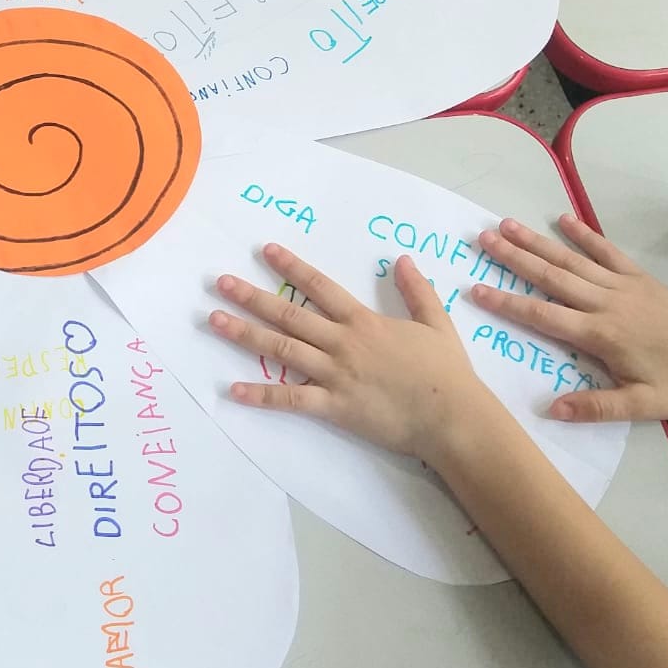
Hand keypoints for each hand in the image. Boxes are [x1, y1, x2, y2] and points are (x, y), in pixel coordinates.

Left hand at [209, 244, 496, 464]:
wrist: (453, 417)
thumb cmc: (447, 373)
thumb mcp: (437, 323)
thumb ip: (417, 291)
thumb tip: (403, 259)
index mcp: (365, 322)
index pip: (321, 287)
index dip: (292, 267)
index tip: (266, 250)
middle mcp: (343, 343)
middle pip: (289, 315)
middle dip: (252, 297)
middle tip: (220, 282)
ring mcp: (336, 374)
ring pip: (281, 350)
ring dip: (245, 334)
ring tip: (214, 320)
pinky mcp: (335, 406)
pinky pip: (291, 400)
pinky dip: (262, 395)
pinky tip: (233, 390)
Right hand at [470, 214, 667, 421]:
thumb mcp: (641, 405)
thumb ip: (595, 406)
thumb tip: (549, 408)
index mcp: (600, 334)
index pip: (543, 315)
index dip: (506, 302)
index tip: (475, 290)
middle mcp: (606, 303)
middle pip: (551, 277)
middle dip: (514, 258)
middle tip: (483, 239)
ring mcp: (623, 286)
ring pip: (572, 260)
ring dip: (538, 241)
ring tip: (508, 224)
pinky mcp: (640, 278)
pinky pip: (607, 251)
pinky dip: (585, 235)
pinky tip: (563, 219)